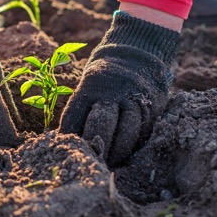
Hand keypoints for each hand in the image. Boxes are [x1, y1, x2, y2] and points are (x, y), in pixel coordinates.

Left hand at [60, 11, 180, 165]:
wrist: (138, 52)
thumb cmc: (103, 78)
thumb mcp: (87, 85)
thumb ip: (80, 110)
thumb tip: (66, 140)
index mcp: (88, 88)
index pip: (74, 116)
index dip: (69, 136)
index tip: (65, 150)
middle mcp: (110, 92)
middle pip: (101, 124)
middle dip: (94, 146)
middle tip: (90, 162)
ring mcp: (133, 99)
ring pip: (126, 131)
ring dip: (117, 152)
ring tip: (109, 164)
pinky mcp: (151, 107)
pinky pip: (142, 131)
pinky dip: (133, 146)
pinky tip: (126, 156)